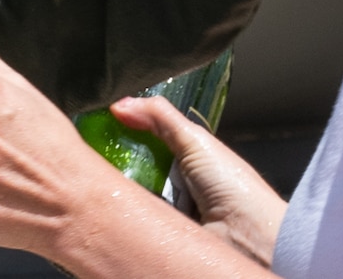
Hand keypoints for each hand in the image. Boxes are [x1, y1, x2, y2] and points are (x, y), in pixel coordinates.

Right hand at [112, 95, 286, 265]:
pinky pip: (134, 220)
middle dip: (114, 162)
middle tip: (93, 155)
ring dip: (118, 190)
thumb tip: (120, 103)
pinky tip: (111, 206)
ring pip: (130, 194)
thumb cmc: (235, 188)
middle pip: (133, 167)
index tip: (97, 125)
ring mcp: (167, 211)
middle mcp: (175, 184)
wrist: (249, 239)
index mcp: (186, 157)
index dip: (123, 132)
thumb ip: (159, 117)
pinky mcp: (161, 234)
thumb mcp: (195, 140)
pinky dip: (125, 214)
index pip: (146, 139)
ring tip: (98, 181)